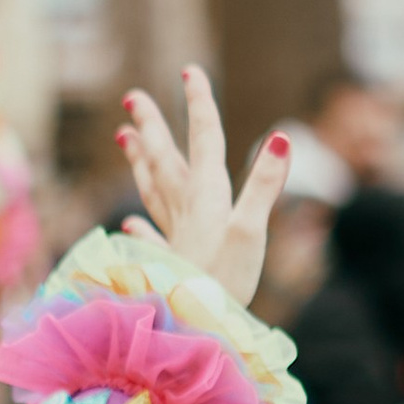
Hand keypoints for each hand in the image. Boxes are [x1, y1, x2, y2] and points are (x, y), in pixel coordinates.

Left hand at [117, 70, 290, 309]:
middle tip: (131, 96)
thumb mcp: (251, 232)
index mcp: (206, 198)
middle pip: (165, 159)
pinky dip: (140, 226)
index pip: (204, 139)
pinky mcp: (168, 266)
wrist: (192, 334)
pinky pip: (149, 237)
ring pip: (151, 189)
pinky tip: (129, 222)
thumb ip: (264, 186)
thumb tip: (281, 136)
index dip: (198, 103)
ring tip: (123, 137)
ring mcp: (173, 238)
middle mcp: (185, 212)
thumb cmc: (222, 286)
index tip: (187, 70)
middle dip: (151, 125)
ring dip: (139, 161)